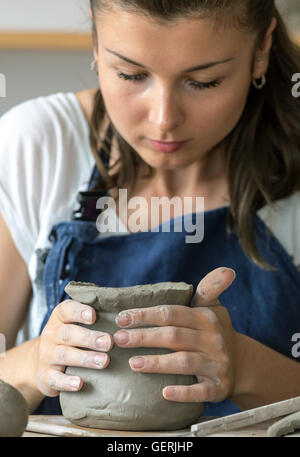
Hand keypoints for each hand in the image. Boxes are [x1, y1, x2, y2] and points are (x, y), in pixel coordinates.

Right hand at [37, 300, 113, 396]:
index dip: (79, 312)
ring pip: (64, 355)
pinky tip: (79, 383)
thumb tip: (125, 316)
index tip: (94, 315)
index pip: (66, 310)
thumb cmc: (70, 339)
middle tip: (109, 342)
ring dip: (85, 358)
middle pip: (68, 334)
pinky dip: (67, 382)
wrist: (41, 362)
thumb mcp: (75, 324)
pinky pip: (55, 379)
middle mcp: (51, 334)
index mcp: (59, 318)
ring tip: (104, 361)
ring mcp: (46, 356)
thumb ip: (95, 318)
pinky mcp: (46, 376)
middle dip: (90, 338)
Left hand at [113, 267, 236, 402]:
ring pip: (184, 362)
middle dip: (144, 337)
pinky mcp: (218, 387)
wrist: (242, 364)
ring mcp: (216, 364)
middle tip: (119, 339)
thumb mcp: (215, 308)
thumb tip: (226, 269)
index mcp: (206, 318)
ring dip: (157, 363)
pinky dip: (183, 393)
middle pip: (173, 336)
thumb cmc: (216, 332)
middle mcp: (212, 339)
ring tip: (133, 363)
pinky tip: (164, 393)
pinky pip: (200, 391)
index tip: (122, 318)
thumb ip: (210, 288)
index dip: (146, 315)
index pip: (172, 313)